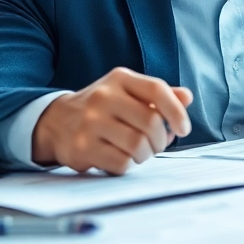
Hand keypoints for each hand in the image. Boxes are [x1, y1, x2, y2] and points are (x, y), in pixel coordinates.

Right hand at [33, 67, 192, 174]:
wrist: (56, 122)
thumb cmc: (102, 108)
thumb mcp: (127, 93)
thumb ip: (158, 95)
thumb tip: (187, 97)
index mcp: (119, 79)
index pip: (157, 89)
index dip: (176, 111)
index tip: (183, 129)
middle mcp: (104, 97)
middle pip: (150, 122)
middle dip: (160, 140)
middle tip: (156, 145)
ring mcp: (91, 122)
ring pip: (138, 145)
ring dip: (145, 155)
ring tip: (139, 152)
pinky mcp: (83, 147)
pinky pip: (121, 163)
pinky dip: (128, 165)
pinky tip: (122, 158)